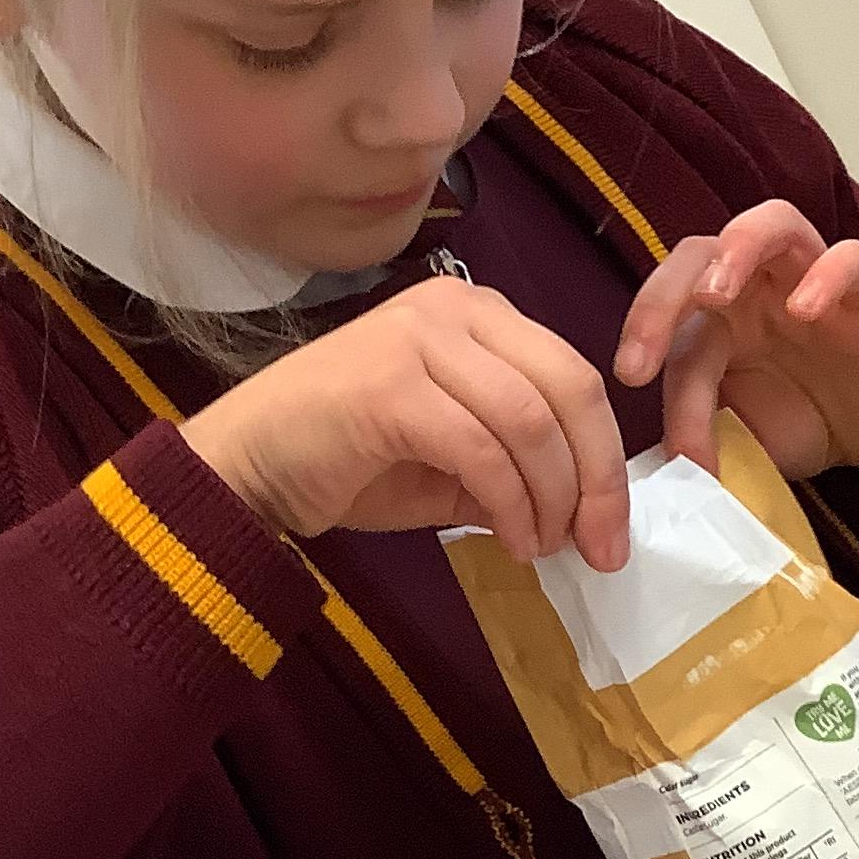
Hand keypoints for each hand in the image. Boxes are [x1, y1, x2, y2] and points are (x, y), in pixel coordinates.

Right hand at [187, 277, 632, 570]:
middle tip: (602, 547)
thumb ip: (516, 469)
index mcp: (477, 316)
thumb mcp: (452, 465)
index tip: (611, 527)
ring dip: (551, 498)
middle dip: (597, 478)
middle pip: (566, 388)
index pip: (571, 375)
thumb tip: (583, 512)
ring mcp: (419, 341)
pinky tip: (511, 541)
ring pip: (529, 420)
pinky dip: (510, 504)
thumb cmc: (345, 462)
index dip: (605, 456)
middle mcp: (454, 311)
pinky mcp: (391, 386)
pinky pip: (481, 449)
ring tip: (543, 547)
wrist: (248, 465)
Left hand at [615, 201, 858, 488]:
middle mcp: (756, 284)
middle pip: (699, 253)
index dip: (646, 341)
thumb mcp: (739, 434)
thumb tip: (660, 461)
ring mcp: (811, 277)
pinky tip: (805, 310)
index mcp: (713, 316)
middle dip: (664, 293)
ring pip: (772, 223)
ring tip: (715, 294)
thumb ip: (701, 427)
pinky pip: (851, 259)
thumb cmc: (798, 421)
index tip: (629, 378)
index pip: (669, 314)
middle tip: (648, 347)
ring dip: (736, 247)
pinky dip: (826, 274)